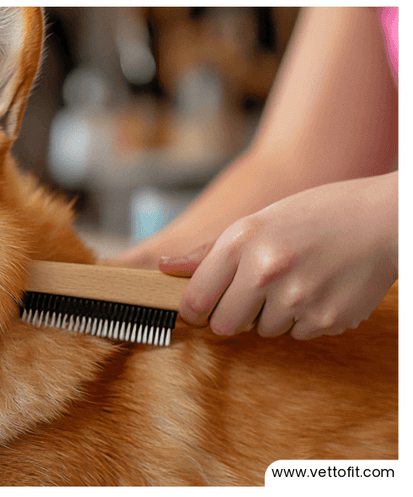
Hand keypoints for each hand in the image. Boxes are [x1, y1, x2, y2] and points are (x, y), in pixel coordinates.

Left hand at [158, 173, 396, 339]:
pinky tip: (320, 288)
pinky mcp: (326, 320)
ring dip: (272, 314)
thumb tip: (165, 268)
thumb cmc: (315, 217)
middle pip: (224, 325)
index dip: (194, 309)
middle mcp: (267, 271)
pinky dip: (304, 318)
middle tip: (251, 295)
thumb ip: (211, 252)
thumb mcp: (259, 221)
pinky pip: (297, 334)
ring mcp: (298, 299)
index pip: (196, 300)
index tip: (200, 308)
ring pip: (262, 331)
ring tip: (296, 281)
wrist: (384, 221)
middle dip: (231, 316)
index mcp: (243, 241)